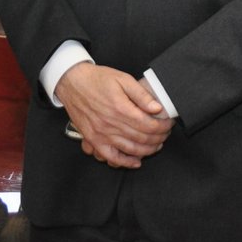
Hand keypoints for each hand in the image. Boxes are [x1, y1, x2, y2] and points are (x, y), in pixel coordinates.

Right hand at [55, 62, 171, 167]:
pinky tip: (136, 161)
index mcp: (121, 109)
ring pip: (130, 149)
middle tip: (165, 133)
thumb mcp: (123, 79)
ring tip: (157, 145)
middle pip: (142, 138)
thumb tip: (157, 108)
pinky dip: (125, 162)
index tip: (169, 123)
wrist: (72, 82)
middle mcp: (111, 124)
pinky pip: (111, 157)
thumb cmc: (97, 79)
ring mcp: (101, 134)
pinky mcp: (93, 140)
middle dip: (159, 138)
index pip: (149, 125)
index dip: (163, 127)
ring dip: (147, 150)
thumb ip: (141, 95)